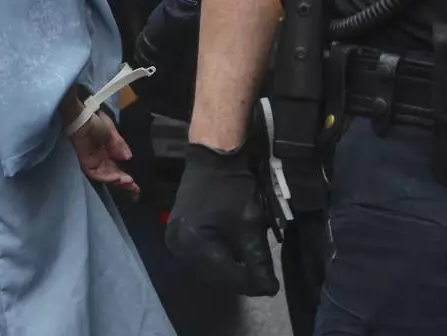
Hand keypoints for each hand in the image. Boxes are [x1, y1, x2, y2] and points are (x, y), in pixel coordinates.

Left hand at [69, 111, 140, 198]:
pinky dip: (105, 176)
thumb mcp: (111, 131)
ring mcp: (91, 160)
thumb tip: (128, 157)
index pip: (116, 168)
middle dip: (122, 182)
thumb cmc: (94, 119)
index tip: (135, 184)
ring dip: (115, 180)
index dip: (125, 177)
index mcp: (106, 151)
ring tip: (127, 182)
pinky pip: (94, 172)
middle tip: (134, 190)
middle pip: (110, 174)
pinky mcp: (84, 160)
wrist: (80, 114)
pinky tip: (116, 177)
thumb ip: (119, 145)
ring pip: (103, 175)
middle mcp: (99, 158)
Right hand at [164, 139, 278, 296]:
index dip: (253, 283)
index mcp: (193, 243)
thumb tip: (269, 289)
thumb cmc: (232, 187)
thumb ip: (259, 260)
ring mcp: (173, 241)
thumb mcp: (250, 223)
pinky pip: (200, 257)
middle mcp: (178, 246)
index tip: (272, 284)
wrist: (212, 157)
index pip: (228, 276)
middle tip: (262, 274)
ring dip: (229, 269)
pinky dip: (217, 258)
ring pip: (208, 269)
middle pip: (215, 276)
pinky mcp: (176, 235)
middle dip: (240, 277)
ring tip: (249, 263)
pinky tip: (232, 252)